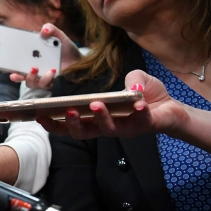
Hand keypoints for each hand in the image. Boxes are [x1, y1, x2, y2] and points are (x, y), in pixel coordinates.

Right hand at [8, 23, 79, 88]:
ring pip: (30, 83)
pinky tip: (52, 71)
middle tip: (14, 73)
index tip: (3, 64)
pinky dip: (46, 78)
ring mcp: (41, 78)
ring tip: (35, 68)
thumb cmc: (67, 50)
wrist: (81, 62)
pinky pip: (44, 84)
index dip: (8, 64)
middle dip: (15, 76)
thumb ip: (52, 29)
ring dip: (30, 77)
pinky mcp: (50, 84)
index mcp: (32, 58)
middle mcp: (34, 70)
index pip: (17, 62)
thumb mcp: (59, 37)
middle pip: (20, 75)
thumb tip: (43, 30)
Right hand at [37, 70, 186, 139]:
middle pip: (82, 133)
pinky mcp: (142, 127)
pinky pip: (138, 122)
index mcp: (95, 117)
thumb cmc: (146, 95)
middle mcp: (106, 127)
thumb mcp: (136, 78)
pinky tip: (139, 104)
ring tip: (96, 105)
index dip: (54, 124)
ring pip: (106, 130)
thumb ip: (130, 77)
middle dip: (72, 124)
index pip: (69, 124)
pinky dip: (138, 112)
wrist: (171, 107)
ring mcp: (123, 129)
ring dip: (100, 118)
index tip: (39, 116)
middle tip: (68, 112)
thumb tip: (129, 85)